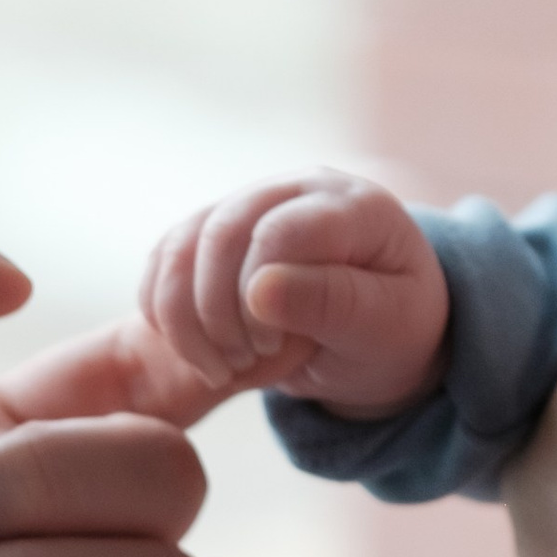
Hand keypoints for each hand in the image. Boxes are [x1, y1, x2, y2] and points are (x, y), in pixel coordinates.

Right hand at [138, 174, 450, 419]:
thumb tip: (260, 289)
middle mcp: (298, 190)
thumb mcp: (384, 326)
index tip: (272, 347)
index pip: (282, 231)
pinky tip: (193, 349)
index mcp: (355, 206)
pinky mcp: (216, 231)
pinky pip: (166, 258)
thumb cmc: (392, 329)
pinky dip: (164, 310)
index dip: (260, 294)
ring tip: (220, 366)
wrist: (375, 335)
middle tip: (242, 364)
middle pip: (223, 231)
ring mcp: (253, 205)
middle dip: (218, 311)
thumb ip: (334, 303)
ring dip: (184, 316)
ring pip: (183, 243)